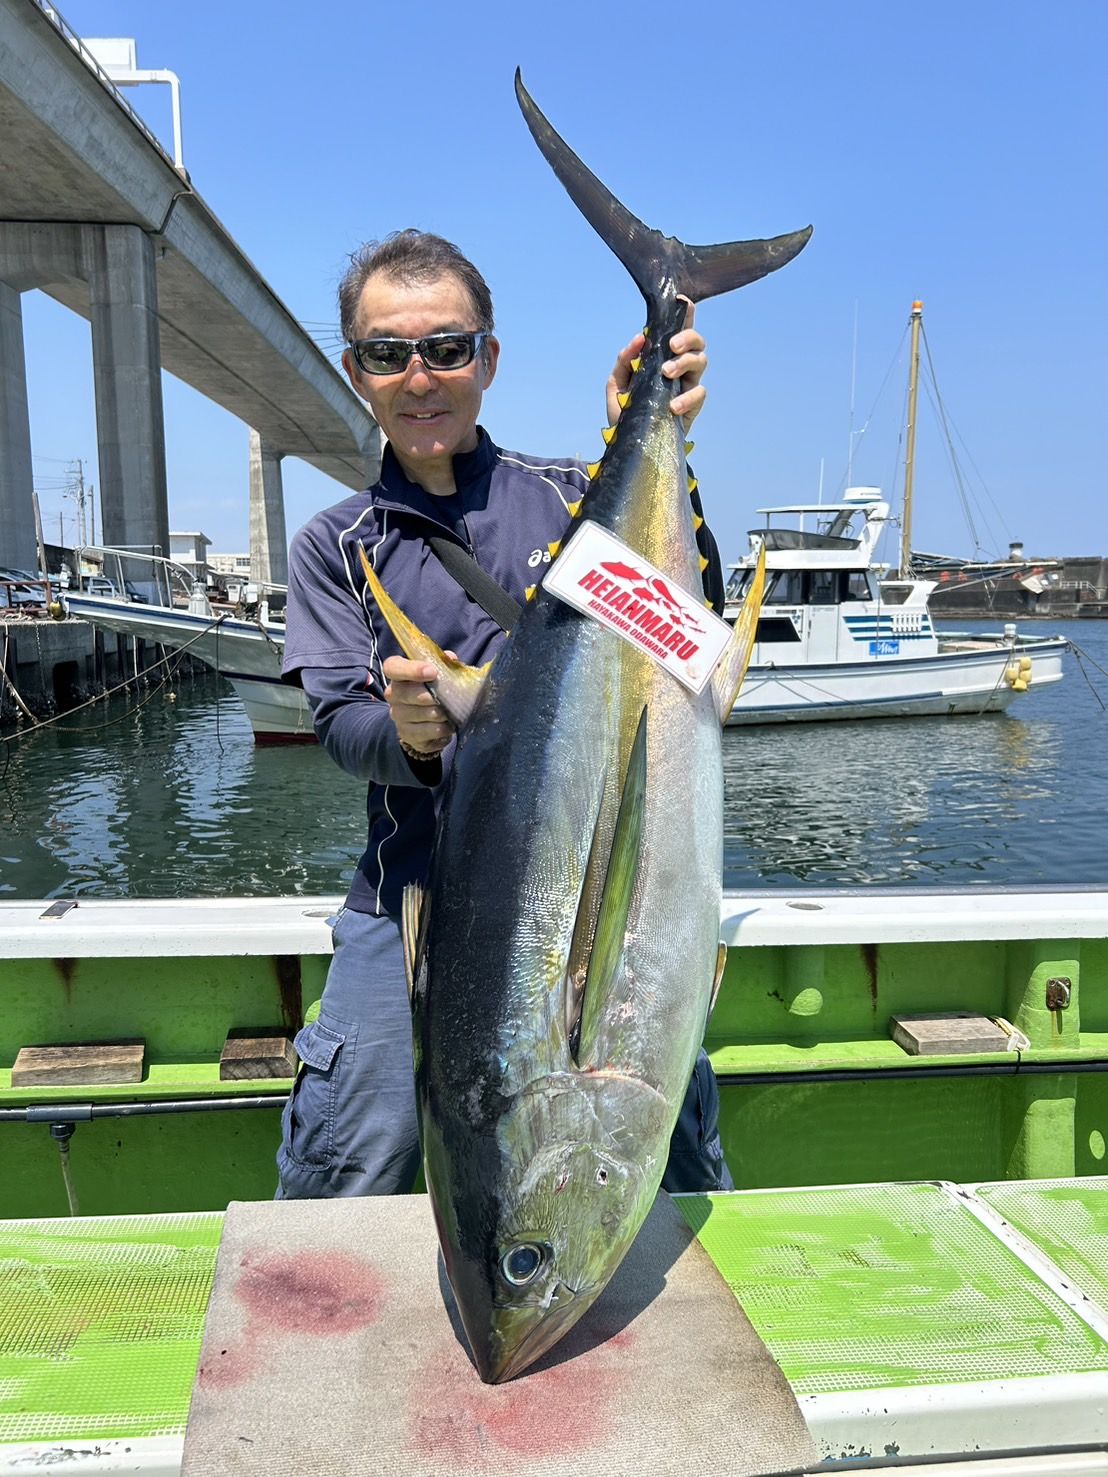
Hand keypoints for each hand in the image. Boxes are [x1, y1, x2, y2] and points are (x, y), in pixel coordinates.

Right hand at [382, 655, 453, 754]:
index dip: (411, 669)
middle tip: (444, 698)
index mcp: (398, 674)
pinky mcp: (405, 733)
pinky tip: (447, 727)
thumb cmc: (434, 689)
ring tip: (450, 714)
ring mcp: (397, 715)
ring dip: (436, 714)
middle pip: (403, 693)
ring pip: (414, 714)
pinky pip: (421, 733)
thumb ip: (444, 664)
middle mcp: (393, 694)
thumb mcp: (440, 673)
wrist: (428, 720)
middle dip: (428, 696)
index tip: (432, 672)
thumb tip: (451, 658)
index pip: (393, 667)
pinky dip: (438, 730)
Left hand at [605, 299, 706, 430]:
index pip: (678, 330)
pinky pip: (699, 393)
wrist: (630, 445)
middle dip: (687, 337)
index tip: (682, 302)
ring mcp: (688, 385)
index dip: (685, 314)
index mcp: (663, 357)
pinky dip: (687, 398)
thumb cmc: (626, 411)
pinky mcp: (693, 406)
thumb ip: (625, 361)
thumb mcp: (617, 384)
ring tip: (667, 372)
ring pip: (701, 360)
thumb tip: (640, 338)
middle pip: (696, 341)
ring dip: (685, 362)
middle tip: (672, 346)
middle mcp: (680, 367)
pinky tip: (672, 406)